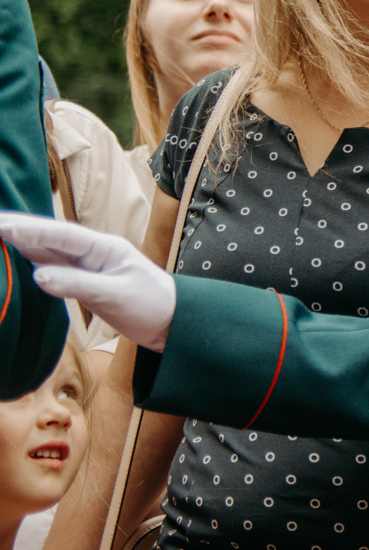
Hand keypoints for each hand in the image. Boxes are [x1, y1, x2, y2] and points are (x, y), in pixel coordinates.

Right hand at [0, 213, 174, 351]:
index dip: (30, 230)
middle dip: (16, 228)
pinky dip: (27, 265)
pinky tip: (8, 261)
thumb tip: (38, 276)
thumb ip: (77, 285)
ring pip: (44, 252)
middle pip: (47, 237)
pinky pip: (49, 270)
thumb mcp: (115, 295)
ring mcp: (84, 266)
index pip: (61, 235)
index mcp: (103, 247)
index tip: (2, 226)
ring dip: (17, 244)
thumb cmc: (151, 305)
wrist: (171, 322)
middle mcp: (90, 252)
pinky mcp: (80, 282)